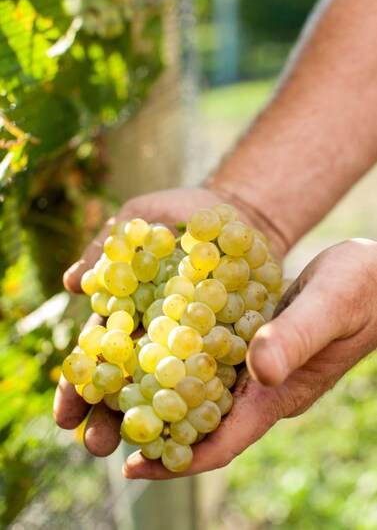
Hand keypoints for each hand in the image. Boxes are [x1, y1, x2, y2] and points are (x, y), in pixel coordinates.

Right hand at [54, 186, 256, 455]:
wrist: (238, 211)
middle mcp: (156, 333)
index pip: (97, 353)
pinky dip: (203, 400)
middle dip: (109, 415)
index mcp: (127, 309)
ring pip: (168, 387)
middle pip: (128, 381)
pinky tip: (195, 429)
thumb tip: (70, 283)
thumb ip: (108, 247)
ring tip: (138, 451)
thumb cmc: (181, 211)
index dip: (78, 384)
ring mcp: (193, 341)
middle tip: (95, 446)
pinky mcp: (229, 342)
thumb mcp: (141, 218)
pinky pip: (215, 374)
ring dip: (152, 419)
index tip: (64, 416)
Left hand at [124, 238, 376, 478]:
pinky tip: (154, 346)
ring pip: (204, 393)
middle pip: (204, 424)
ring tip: (118, 394)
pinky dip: (182, 359)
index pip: (225, 440)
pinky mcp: (256, 341)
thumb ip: (298, 336)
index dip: (179, 459)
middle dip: (160, 432)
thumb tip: (261, 371)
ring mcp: (261, 366)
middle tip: (109, 431)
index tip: (134, 466)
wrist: (376, 274)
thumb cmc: (363, 286)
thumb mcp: (332, 303)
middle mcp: (266, 387)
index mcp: (282, 392)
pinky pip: (212, 359)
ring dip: (164, 396)